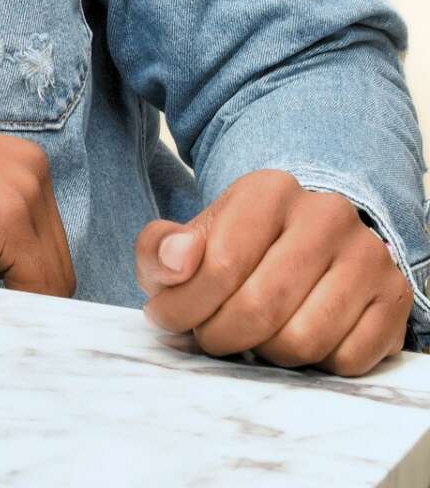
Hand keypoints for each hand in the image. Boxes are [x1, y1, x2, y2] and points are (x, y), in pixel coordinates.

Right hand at [0, 82, 75, 296]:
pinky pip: (34, 283)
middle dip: (30, 299)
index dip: (30, 285)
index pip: (50, 244)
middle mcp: (31, 169)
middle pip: (58, 264)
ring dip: (22, 304)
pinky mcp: (3, 217)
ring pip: (52, 278)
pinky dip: (17, 308)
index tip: (8, 310)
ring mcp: (21, 189)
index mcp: (20, 161)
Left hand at [137, 169, 412, 374]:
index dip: (185, 306)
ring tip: (253, 335)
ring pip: (304, 340)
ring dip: (267, 353)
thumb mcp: (191, 239)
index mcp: (270, 190)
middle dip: (221, 336)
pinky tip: (297, 336)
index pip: (220, 264)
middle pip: (261, 307)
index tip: (166, 318)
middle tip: (208, 337)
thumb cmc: (239, 248)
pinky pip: (347, 360)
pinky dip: (315, 365)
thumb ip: (160, 249)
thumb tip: (178, 262)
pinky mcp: (394, 297)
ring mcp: (367, 254)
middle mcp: (326, 214)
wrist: (308, 245)